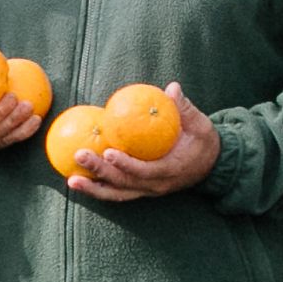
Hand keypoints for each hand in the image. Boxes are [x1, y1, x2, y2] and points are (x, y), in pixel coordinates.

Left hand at [64, 89, 220, 201]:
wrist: (211, 165)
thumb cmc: (203, 142)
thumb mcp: (201, 125)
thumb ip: (185, 109)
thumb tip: (172, 88)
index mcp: (170, 171)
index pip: (144, 171)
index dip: (125, 164)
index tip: (107, 151)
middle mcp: (156, 186)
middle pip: (124, 184)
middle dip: (99, 172)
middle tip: (79, 156)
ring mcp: (147, 191)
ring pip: (117, 193)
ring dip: (93, 188)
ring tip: (70, 180)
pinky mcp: (140, 190)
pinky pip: (116, 191)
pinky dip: (98, 188)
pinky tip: (78, 179)